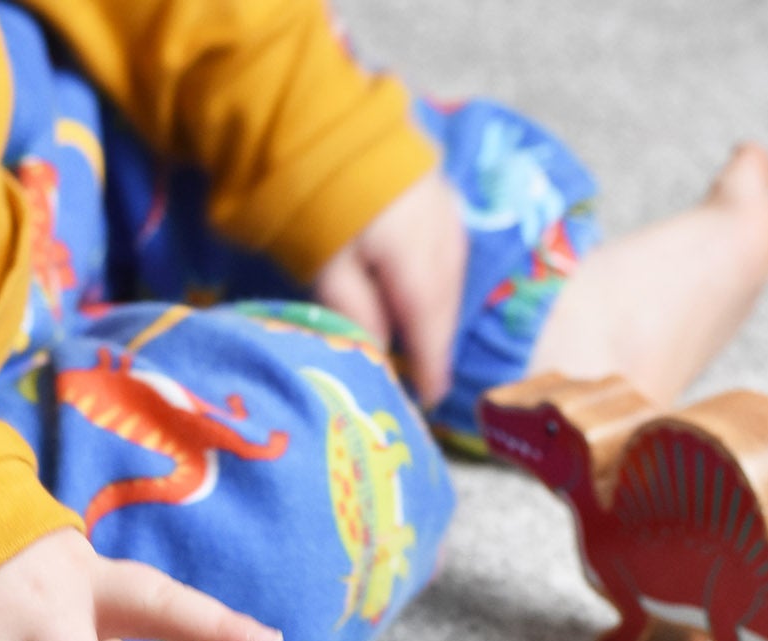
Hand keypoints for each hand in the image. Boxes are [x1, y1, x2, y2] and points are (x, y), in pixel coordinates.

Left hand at [312, 168, 466, 410]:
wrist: (318, 114)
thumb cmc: (314, 197)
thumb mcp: (325, 265)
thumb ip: (355, 311)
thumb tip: (380, 354)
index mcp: (414, 260)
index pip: (429, 327)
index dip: (431, 365)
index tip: (431, 399)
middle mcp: (440, 237)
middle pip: (445, 303)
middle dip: (438, 342)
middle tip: (428, 377)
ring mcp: (445, 209)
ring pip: (452, 276)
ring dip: (442, 311)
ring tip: (426, 340)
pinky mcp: (439, 190)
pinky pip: (451, 248)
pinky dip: (442, 277)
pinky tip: (429, 288)